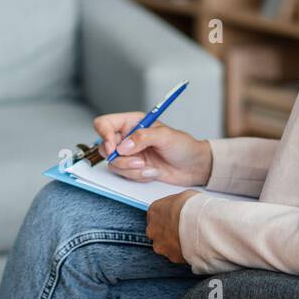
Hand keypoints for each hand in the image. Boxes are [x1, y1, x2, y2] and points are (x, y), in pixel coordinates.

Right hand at [92, 113, 212, 185]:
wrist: (193, 167)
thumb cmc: (183, 146)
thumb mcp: (165, 136)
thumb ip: (143, 137)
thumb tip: (124, 146)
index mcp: (132, 122)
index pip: (105, 123)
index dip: (104, 135)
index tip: (114, 148)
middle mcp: (127, 137)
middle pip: (105, 147)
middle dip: (120, 159)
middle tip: (139, 162)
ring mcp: (129, 154)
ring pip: (113, 164)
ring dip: (131, 170)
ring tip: (149, 168)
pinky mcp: (133, 168)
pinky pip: (124, 175)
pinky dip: (137, 176)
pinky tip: (152, 172)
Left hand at [147, 190, 198, 263]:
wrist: (202, 224)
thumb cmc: (193, 207)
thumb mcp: (183, 197)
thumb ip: (176, 205)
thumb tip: (181, 207)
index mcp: (154, 211)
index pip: (155, 215)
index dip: (166, 218)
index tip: (174, 219)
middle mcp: (153, 230)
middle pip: (157, 232)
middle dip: (167, 232)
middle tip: (182, 230)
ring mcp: (161, 245)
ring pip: (165, 246)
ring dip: (174, 243)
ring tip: (190, 239)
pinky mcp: (171, 257)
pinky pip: (176, 255)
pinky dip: (183, 252)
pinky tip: (193, 246)